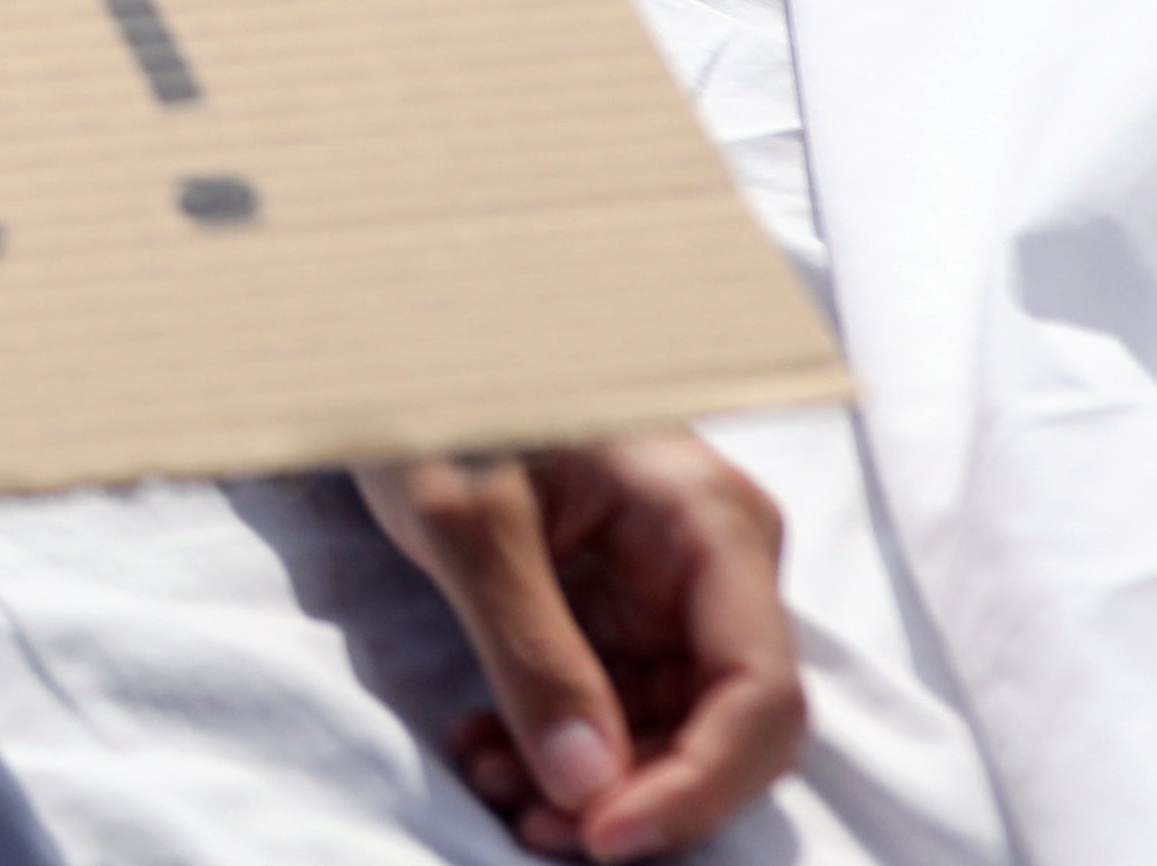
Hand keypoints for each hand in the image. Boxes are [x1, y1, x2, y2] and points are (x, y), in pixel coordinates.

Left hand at [358, 433, 805, 858]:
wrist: (396, 341)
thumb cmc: (437, 392)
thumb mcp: (469, 523)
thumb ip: (533, 655)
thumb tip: (589, 788)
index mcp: (711, 523)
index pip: (760, 694)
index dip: (697, 786)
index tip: (604, 837)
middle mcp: (716, 563)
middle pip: (724, 727)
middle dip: (634, 794)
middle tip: (529, 824)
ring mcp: (674, 587)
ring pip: (671, 730)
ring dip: (588, 780)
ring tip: (490, 781)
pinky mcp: (625, 605)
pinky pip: (621, 704)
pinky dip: (562, 742)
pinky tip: (489, 750)